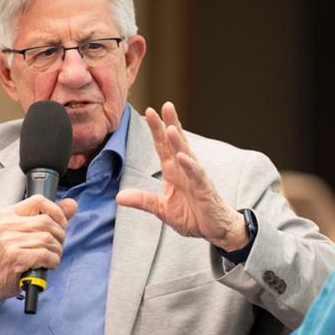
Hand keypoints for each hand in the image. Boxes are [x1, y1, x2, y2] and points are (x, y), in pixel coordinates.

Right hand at [0, 195, 78, 307]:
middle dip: (59, 236)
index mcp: (9, 215)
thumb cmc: (10, 256)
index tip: (61, 224)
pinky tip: (46, 265)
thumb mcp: (25, 232)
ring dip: (56, 251)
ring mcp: (10, 241)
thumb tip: (71, 204)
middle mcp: (7, 225)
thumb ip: (50, 216)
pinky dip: (52, 261)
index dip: (56, 212)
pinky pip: (45, 255)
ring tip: (50, 257)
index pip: (39, 201)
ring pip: (48, 239)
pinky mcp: (16, 257)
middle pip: (47, 222)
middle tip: (55, 246)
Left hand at [116, 102, 248, 250]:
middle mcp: (184, 169)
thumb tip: (119, 197)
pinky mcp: (204, 189)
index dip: (157, 130)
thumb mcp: (162, 210)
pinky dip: (189, 166)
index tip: (150, 111)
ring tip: (171, 127)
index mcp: (173, 171)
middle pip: (176, 143)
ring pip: (187, 154)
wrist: (215, 229)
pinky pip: (197, 175)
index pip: (163, 146)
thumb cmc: (192, 216)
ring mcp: (196, 177)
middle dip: (170, 124)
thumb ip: (143, 201)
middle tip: (166, 105)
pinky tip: (182, 157)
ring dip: (179, 141)